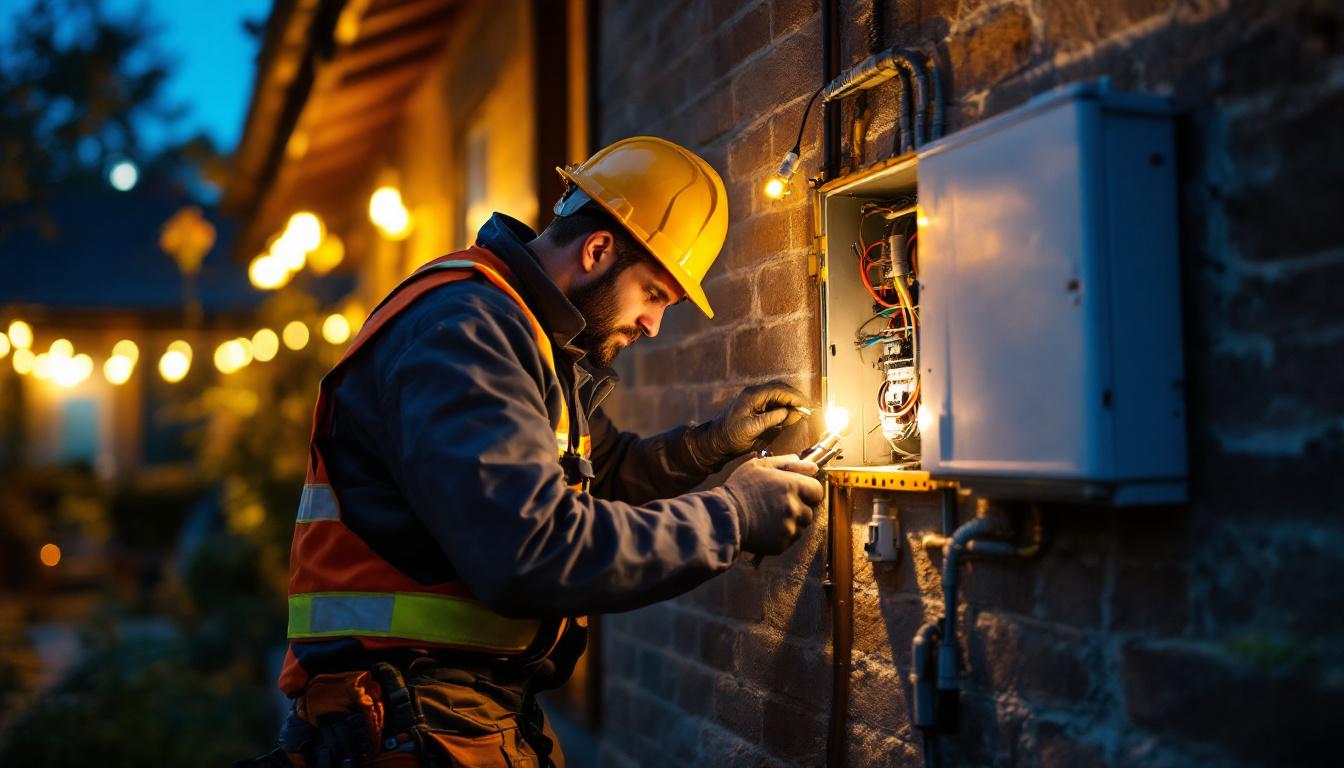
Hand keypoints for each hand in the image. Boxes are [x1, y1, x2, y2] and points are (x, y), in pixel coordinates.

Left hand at [688, 381, 809, 468]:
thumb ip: (773, 419)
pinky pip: (772, 401)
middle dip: (795, 397)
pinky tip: (790, 414)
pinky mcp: (754, 406)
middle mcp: (754, 393)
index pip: (779, 390)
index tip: (807, 405)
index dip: (795, 397)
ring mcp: (754, 399)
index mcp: (752, 395)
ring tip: (801, 411)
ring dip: (790, 401)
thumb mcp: (754, 429)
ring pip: (777, 394)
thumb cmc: (731, 436)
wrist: (715, 441)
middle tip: (808, 408)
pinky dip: (783, 406)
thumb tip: (791, 412)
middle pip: (780, 389)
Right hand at [722, 454, 823, 555]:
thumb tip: (809, 464)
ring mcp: (790, 527)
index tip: (799, 493)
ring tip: (772, 517)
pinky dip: (783, 534)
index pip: (817, 490)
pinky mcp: (783, 543)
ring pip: (802, 525)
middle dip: (800, 507)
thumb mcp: (758, 466)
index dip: (809, 492)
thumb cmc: (739, 489)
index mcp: (792, 485)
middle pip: (811, 510)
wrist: (725, 518)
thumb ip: (785, 462)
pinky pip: (791, 539)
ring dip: (793, 522)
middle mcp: (794, 507)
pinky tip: (768, 527)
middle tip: (780, 505)